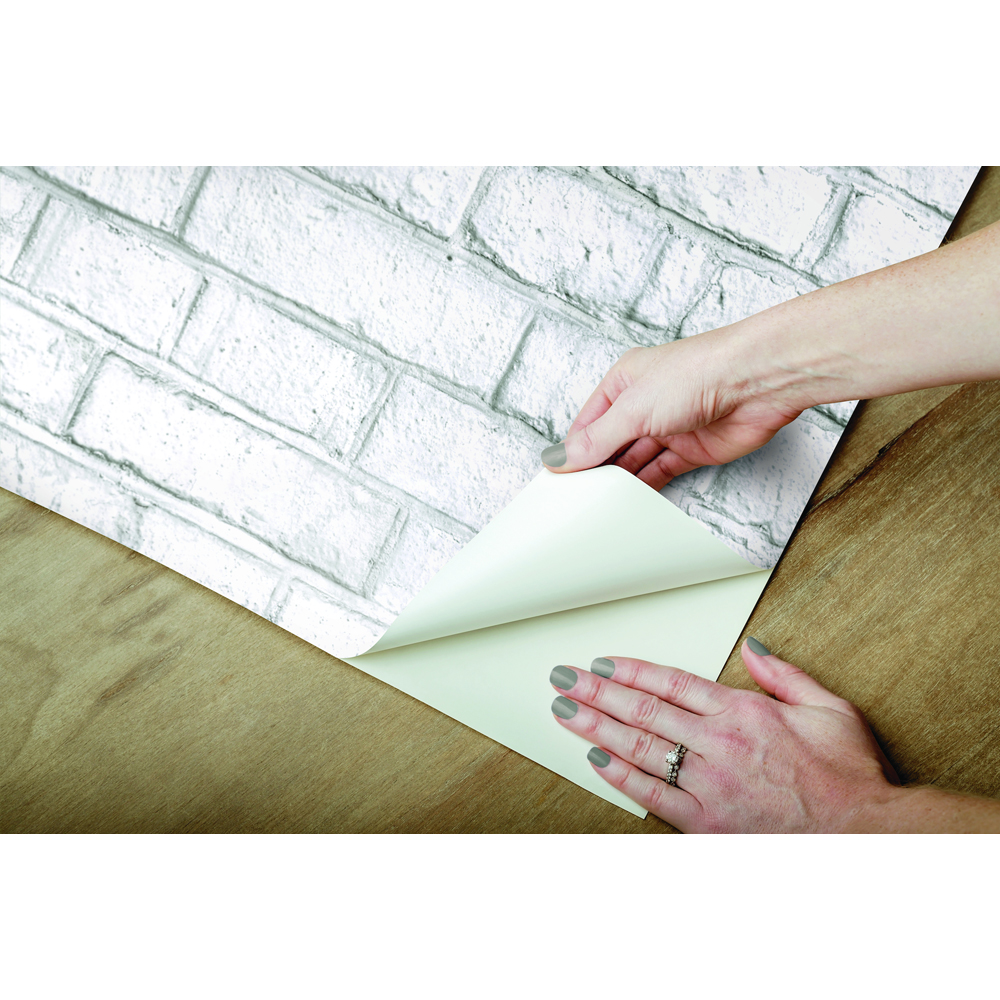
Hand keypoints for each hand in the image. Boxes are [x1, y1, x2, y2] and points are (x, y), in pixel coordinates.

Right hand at [542, 332, 805, 491]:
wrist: (756, 382)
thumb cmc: (699, 372)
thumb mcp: (633, 408)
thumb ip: (597, 439)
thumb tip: (561, 457)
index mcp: (624, 382)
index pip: (588, 423)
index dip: (572, 450)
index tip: (558, 478)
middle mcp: (645, 404)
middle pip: (610, 444)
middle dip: (595, 468)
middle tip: (576, 497)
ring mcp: (669, 427)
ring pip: (635, 461)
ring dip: (620, 481)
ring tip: (599, 505)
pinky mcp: (692, 450)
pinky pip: (661, 472)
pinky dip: (647, 488)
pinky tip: (631, 502)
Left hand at [549, 639, 900, 832]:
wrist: (866, 835)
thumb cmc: (848, 775)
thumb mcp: (829, 708)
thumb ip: (784, 675)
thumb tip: (752, 649)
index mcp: (743, 712)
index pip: (671, 682)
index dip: (631, 670)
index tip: (602, 661)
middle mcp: (719, 744)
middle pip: (644, 710)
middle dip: (597, 691)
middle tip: (564, 678)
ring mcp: (710, 784)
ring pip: (639, 748)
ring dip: (596, 727)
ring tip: (564, 710)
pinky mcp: (707, 822)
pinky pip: (652, 796)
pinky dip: (620, 777)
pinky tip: (595, 759)